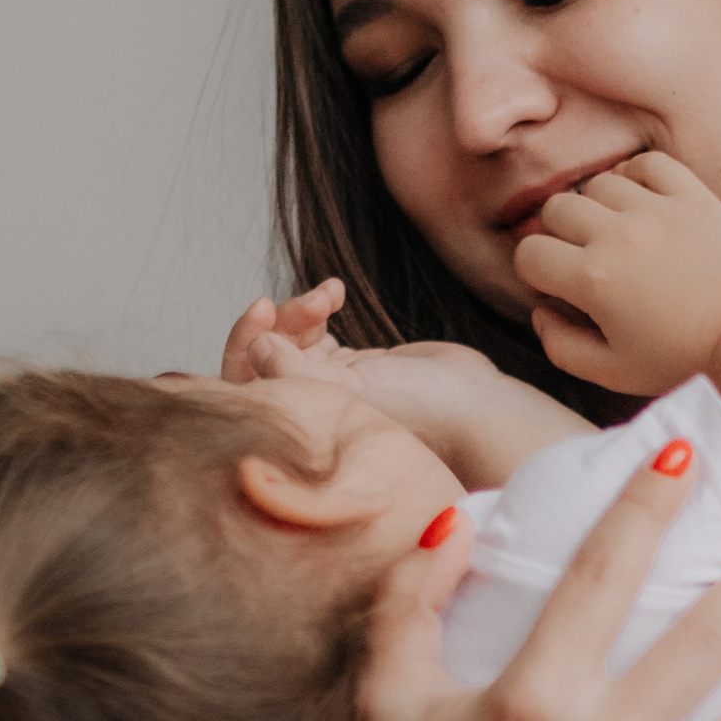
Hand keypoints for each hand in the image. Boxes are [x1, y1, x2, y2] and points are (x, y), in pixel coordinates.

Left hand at [220, 277, 513, 463]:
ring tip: (330, 296)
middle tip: (298, 303)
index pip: (244, 387)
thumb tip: (254, 346)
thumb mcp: (349, 391)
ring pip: (290, 339)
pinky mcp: (355, 367)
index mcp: (301, 426)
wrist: (477, 406)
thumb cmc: (420, 411)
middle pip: (263, 360)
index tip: (263, 312)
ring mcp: (332, 387)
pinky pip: (317, 333)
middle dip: (276, 323)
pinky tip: (336, 293)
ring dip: (302, 310)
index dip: (243, 345)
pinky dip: (319, 307)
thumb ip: (293, 370)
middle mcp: (311, 410)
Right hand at [513, 151, 720, 394]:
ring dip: (597, 206)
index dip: (535, 273)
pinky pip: (648, 163)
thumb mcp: (612, 373)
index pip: (529, 254)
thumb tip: (541, 311)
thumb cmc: (682, 360)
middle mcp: (618, 236)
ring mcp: (657, 210)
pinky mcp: (692, 197)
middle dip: (558, 236)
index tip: (558, 287)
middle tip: (583, 260)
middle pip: (555, 210)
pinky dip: (636, 175)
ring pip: (598, 183)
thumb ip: (561, 346)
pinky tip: (640, 201)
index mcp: (593, 280)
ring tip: (616, 233)